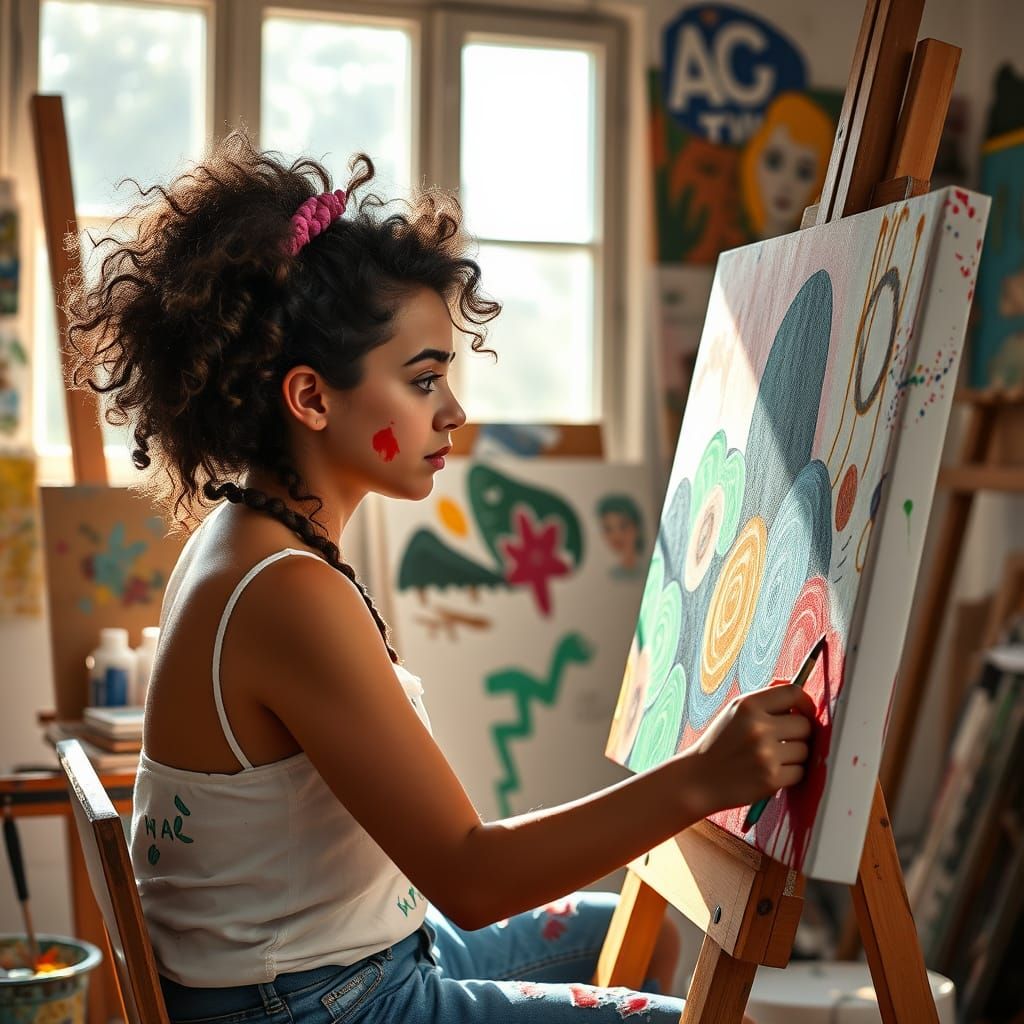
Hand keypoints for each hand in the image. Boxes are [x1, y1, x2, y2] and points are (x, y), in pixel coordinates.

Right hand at [684, 684, 815, 817]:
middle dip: (798, 733)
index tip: (804, 712)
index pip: (793, 693)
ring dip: (794, 756)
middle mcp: (758, 727)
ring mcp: (765, 754)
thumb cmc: (719, 744)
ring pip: (805, 750)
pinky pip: (800, 772)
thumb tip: (798, 696)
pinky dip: (790, 774)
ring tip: (772, 757)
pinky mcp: (771, 779)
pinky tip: (771, 771)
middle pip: (805, 724)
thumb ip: (764, 702)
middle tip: (782, 740)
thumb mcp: (734, 712)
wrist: (698, 778)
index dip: (805, 702)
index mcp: (748, 705)